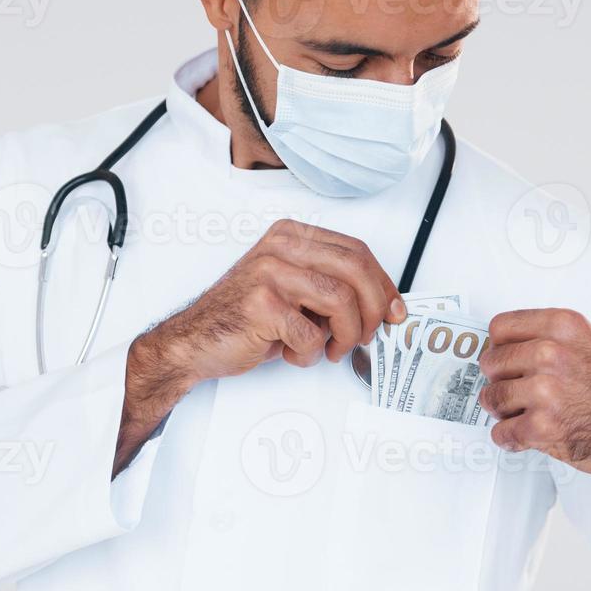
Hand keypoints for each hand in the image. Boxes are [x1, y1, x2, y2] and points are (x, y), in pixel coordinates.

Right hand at [132, 219, 405, 389]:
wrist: (195, 341)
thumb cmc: (247, 318)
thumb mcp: (294, 289)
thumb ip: (332, 285)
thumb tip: (386, 304)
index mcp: (291, 235)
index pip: (357, 251)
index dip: (383, 284)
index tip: (394, 311)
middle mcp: (281, 247)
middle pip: (356, 270)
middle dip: (373, 309)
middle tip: (368, 335)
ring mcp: (269, 272)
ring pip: (341, 301)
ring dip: (345, 335)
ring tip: (330, 349)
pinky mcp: (262, 305)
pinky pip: (311, 335)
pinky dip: (309, 354)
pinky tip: (291, 353)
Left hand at [477, 308, 590, 487]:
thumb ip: (556, 337)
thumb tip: (519, 342)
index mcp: (562, 327)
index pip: (500, 328)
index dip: (499, 347)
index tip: (503, 358)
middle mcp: (551, 354)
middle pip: (491, 362)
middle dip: (499, 379)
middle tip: (512, 390)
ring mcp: (545, 392)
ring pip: (493, 397)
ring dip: (501, 410)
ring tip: (518, 413)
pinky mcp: (543, 428)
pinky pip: (502, 432)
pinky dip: (508, 438)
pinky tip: (521, 435)